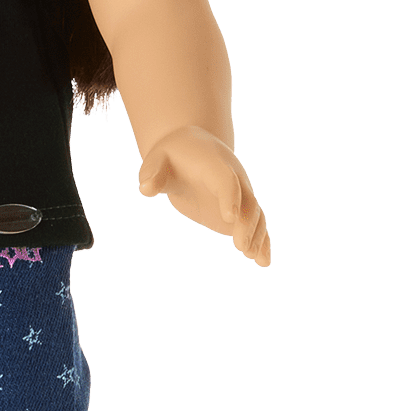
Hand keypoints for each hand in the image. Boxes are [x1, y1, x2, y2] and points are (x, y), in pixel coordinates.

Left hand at [137, 125, 271, 267]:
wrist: (190, 149)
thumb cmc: (171, 156)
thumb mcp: (157, 160)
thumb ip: (153, 173)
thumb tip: (146, 188)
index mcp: (215, 164)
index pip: (226, 180)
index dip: (229, 197)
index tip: (228, 218)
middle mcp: (234, 177)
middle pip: (247, 201)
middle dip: (246, 225)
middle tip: (241, 248)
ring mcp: (239, 194)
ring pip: (256, 214)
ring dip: (257, 235)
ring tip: (255, 258)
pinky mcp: (238, 209)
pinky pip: (255, 224)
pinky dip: (262, 240)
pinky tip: (264, 261)